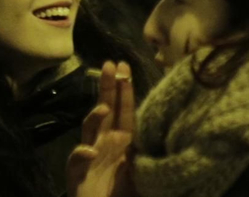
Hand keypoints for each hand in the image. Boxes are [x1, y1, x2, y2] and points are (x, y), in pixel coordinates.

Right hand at [68, 62, 136, 196]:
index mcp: (122, 138)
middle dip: (107, 87)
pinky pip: (77, 161)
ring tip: (103, 108)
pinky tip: (89, 152)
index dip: (124, 87)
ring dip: (94, 118)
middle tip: (109, 64)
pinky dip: (81, 154)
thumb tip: (171, 119)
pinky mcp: (77, 173)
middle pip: (105, 109)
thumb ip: (148, 142)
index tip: (124, 65)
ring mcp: (90, 156)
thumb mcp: (143, 162)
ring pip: (89, 130)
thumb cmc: (125, 188)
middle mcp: (104, 142)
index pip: (124, 108)